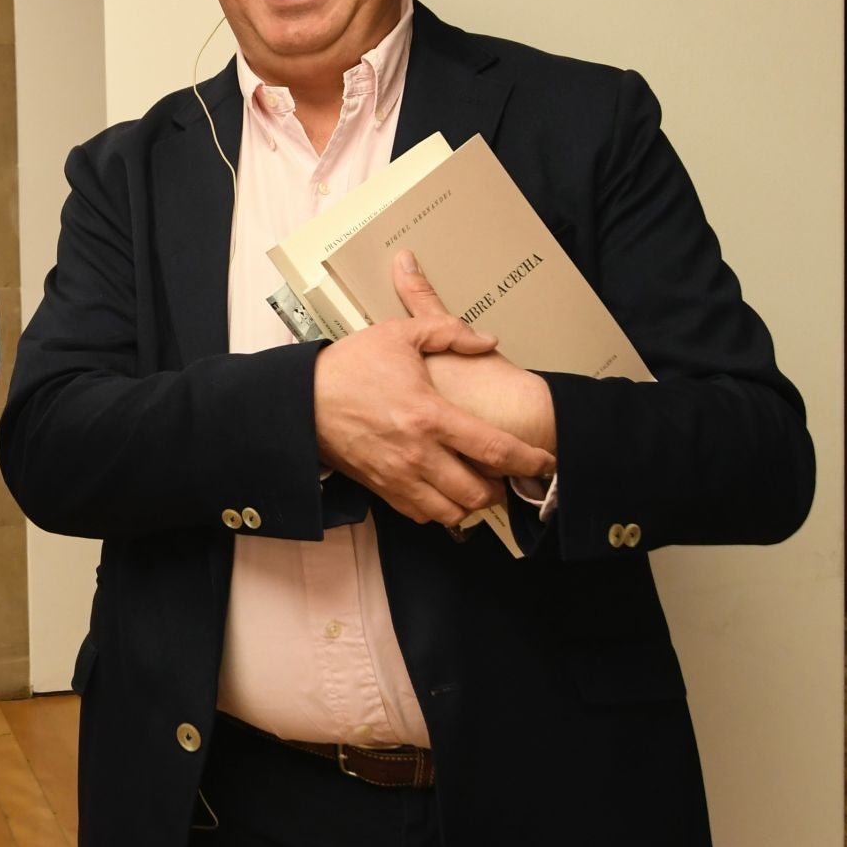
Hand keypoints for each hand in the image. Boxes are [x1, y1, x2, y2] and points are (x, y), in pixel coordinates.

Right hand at [311, 251, 555, 525]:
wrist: (302, 399)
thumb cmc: (348, 366)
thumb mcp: (398, 334)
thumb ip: (448, 331)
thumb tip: (487, 340)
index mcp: (430, 416)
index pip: (495, 450)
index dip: (529, 460)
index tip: (545, 460)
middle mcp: (418, 454)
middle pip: (479, 493)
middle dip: (501, 488)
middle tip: (505, 474)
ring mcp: (398, 477)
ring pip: (453, 512)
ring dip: (470, 503)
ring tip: (475, 484)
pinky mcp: (381, 489)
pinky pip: (422, 515)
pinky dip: (440, 509)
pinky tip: (442, 490)